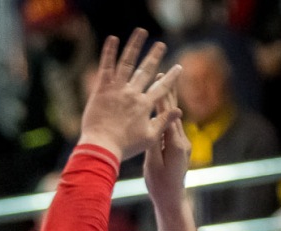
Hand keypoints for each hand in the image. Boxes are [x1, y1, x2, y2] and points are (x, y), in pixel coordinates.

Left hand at [79, 30, 181, 163]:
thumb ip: (164, 122)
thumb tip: (180, 110)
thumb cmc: (124, 147)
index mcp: (145, 105)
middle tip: (161, 45)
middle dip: (154, 56)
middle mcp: (133, 94)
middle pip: (146, 71)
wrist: (101, 148)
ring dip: (135, 46)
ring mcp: (117, 90)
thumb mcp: (149, 137)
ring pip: (127, 63)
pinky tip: (113, 38)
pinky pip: (106, 67)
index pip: (161, 88)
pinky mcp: (102, 90)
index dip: (171, 77)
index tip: (178, 68)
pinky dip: (109, 53)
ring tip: (141, 32)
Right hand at [143, 85, 190, 209]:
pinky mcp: (181, 147)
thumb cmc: (159, 185)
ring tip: (164, 86)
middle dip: (168, 94)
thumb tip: (152, 126)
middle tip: (164, 74)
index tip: (159, 82)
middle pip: (174, 113)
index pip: (168, 117)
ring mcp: (183, 144)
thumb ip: (153, 144)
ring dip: (168, 102)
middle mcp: (183, 141)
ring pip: (174, 119)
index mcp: (175, 145)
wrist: (172, 199)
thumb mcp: (152, 165)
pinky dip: (167, 116)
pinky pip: (173, 128)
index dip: (162, 99)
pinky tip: (164, 107)